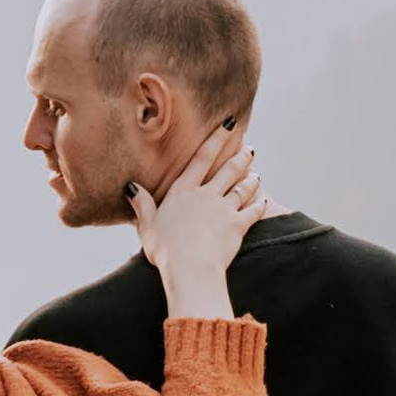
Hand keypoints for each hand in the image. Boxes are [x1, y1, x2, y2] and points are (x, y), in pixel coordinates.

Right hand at [130, 127, 263, 315]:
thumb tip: (131, 187)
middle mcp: (206, 195)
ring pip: (242, 188)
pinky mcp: (237, 226)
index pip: (201, 159)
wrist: (190, 269)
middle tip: (250, 148)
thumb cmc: (165, 250)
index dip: (217, 140)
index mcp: (183, 192)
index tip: (229, 125)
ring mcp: (224, 209)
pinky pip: (253, 211)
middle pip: (228, 170)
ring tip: (256, 175)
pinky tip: (263, 200)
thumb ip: (142, 205)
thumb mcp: (147, 226)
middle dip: (240, 156)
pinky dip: (259, 205)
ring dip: (251, 180)